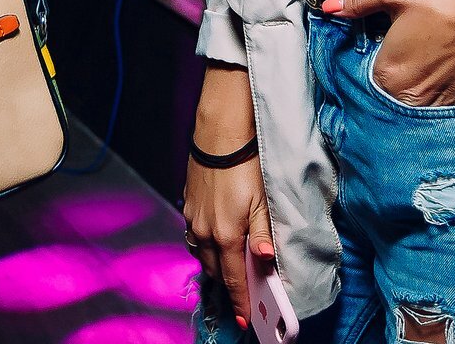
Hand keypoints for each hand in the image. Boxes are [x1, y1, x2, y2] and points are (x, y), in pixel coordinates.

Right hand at [182, 62, 272, 329]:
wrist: (220, 133)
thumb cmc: (247, 164)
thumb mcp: (264, 201)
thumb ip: (263, 234)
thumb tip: (266, 262)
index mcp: (225, 235)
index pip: (233, 279)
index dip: (239, 302)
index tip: (244, 321)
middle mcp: (204, 232)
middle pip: (214, 271)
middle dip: (227, 285)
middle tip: (241, 296)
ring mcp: (193, 218)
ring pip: (200, 254)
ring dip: (214, 265)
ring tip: (227, 270)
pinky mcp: (188, 203)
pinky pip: (193, 236)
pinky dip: (203, 246)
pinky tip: (212, 240)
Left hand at [321, 0, 454, 105]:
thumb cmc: (443, 7)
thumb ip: (359, 3)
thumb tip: (328, 7)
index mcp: (386, 75)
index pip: (368, 75)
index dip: (379, 58)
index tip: (390, 47)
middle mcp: (407, 99)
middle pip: (391, 91)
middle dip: (399, 74)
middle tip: (415, 52)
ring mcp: (434, 108)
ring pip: (416, 101)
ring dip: (420, 85)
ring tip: (433, 61)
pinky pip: (442, 106)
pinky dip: (442, 92)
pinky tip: (449, 72)